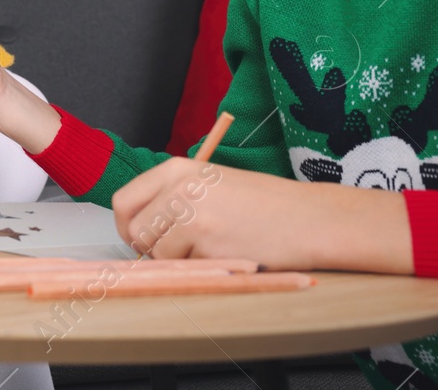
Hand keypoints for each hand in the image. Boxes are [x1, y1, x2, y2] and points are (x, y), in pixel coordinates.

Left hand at [111, 158, 409, 271]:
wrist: (312, 218)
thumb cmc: (268, 206)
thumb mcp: (211, 185)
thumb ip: (173, 199)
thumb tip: (137, 229)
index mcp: (177, 169)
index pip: (124, 201)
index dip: (127, 227)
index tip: (138, 240)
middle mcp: (179, 187)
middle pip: (136, 231)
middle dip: (151, 250)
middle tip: (180, 253)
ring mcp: (192, 214)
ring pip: (158, 254)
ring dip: (181, 260)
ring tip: (214, 248)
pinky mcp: (207, 242)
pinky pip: (187, 267)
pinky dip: (203, 268)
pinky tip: (228, 254)